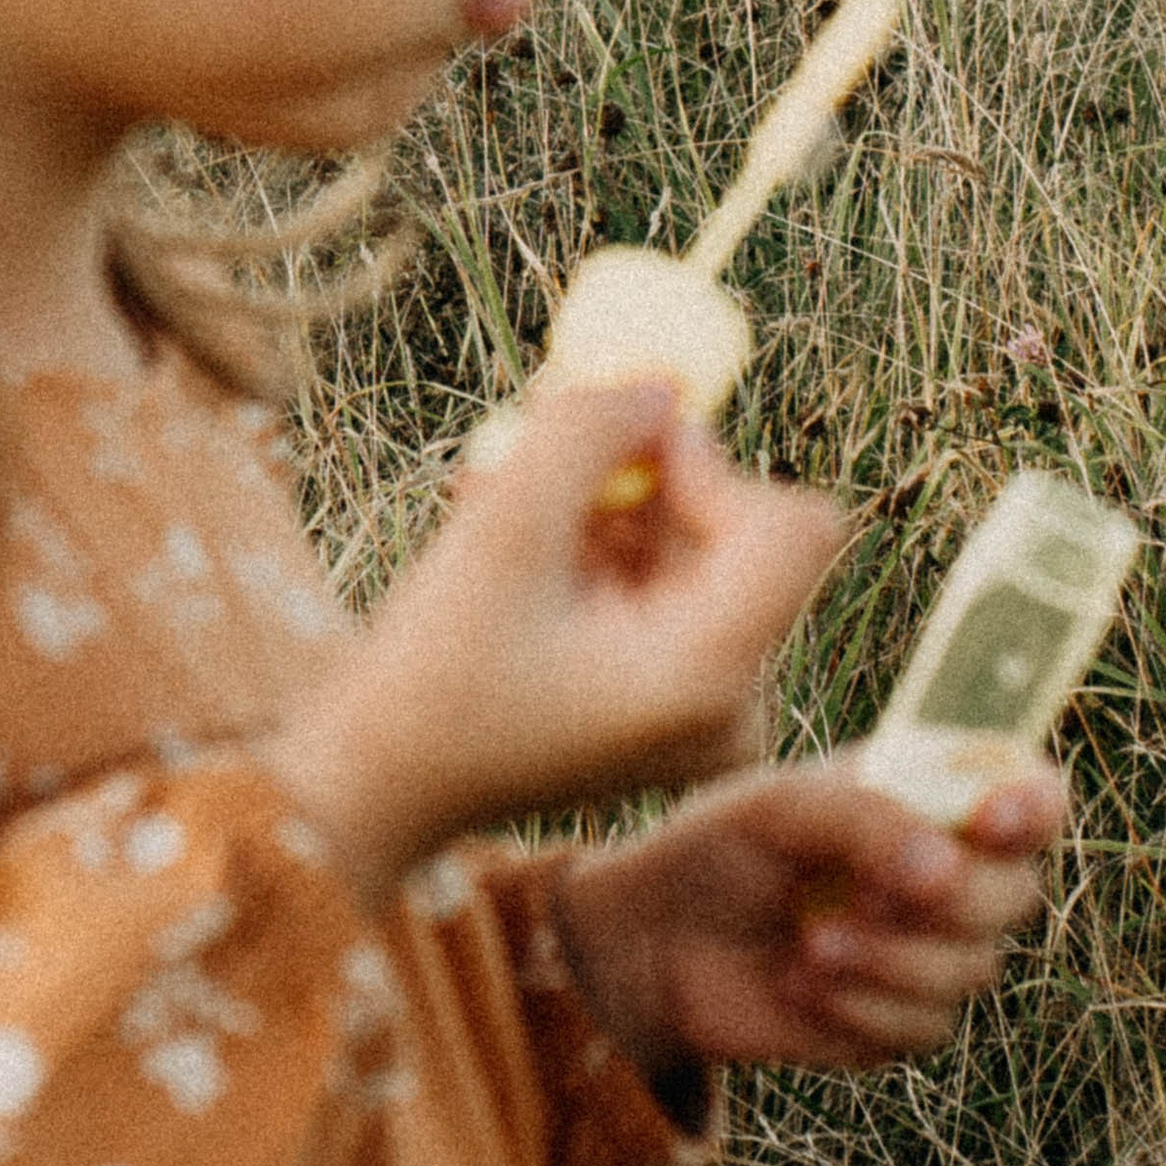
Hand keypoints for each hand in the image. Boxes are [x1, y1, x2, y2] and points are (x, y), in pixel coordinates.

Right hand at [260, 380, 843, 885]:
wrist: (372, 787)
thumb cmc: (429, 679)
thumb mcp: (502, 531)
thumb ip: (586, 435)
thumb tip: (660, 378)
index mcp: (708, 678)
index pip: (792, 529)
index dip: (713, 463)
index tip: (624, 440)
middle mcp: (729, 705)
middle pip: (736, 534)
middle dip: (638, 481)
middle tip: (541, 446)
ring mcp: (700, 711)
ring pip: (687, 552)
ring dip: (601, 509)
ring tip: (502, 505)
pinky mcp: (664, 703)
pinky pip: (657, 589)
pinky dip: (593, 550)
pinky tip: (518, 551)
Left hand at [548, 752, 1063, 1075]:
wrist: (655, 943)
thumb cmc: (722, 848)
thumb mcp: (782, 807)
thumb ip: (867, 819)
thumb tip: (946, 868)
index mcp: (934, 796)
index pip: (1032, 794)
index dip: (1032, 807)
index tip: (989, 822)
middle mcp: (949, 872)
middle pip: (1018, 893)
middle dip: (947, 900)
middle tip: (861, 892)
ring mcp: (931, 951)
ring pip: (974, 968)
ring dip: (891, 958)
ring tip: (808, 939)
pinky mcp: (899, 1019)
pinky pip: (927, 1027)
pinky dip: (862, 1007)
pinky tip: (800, 982)